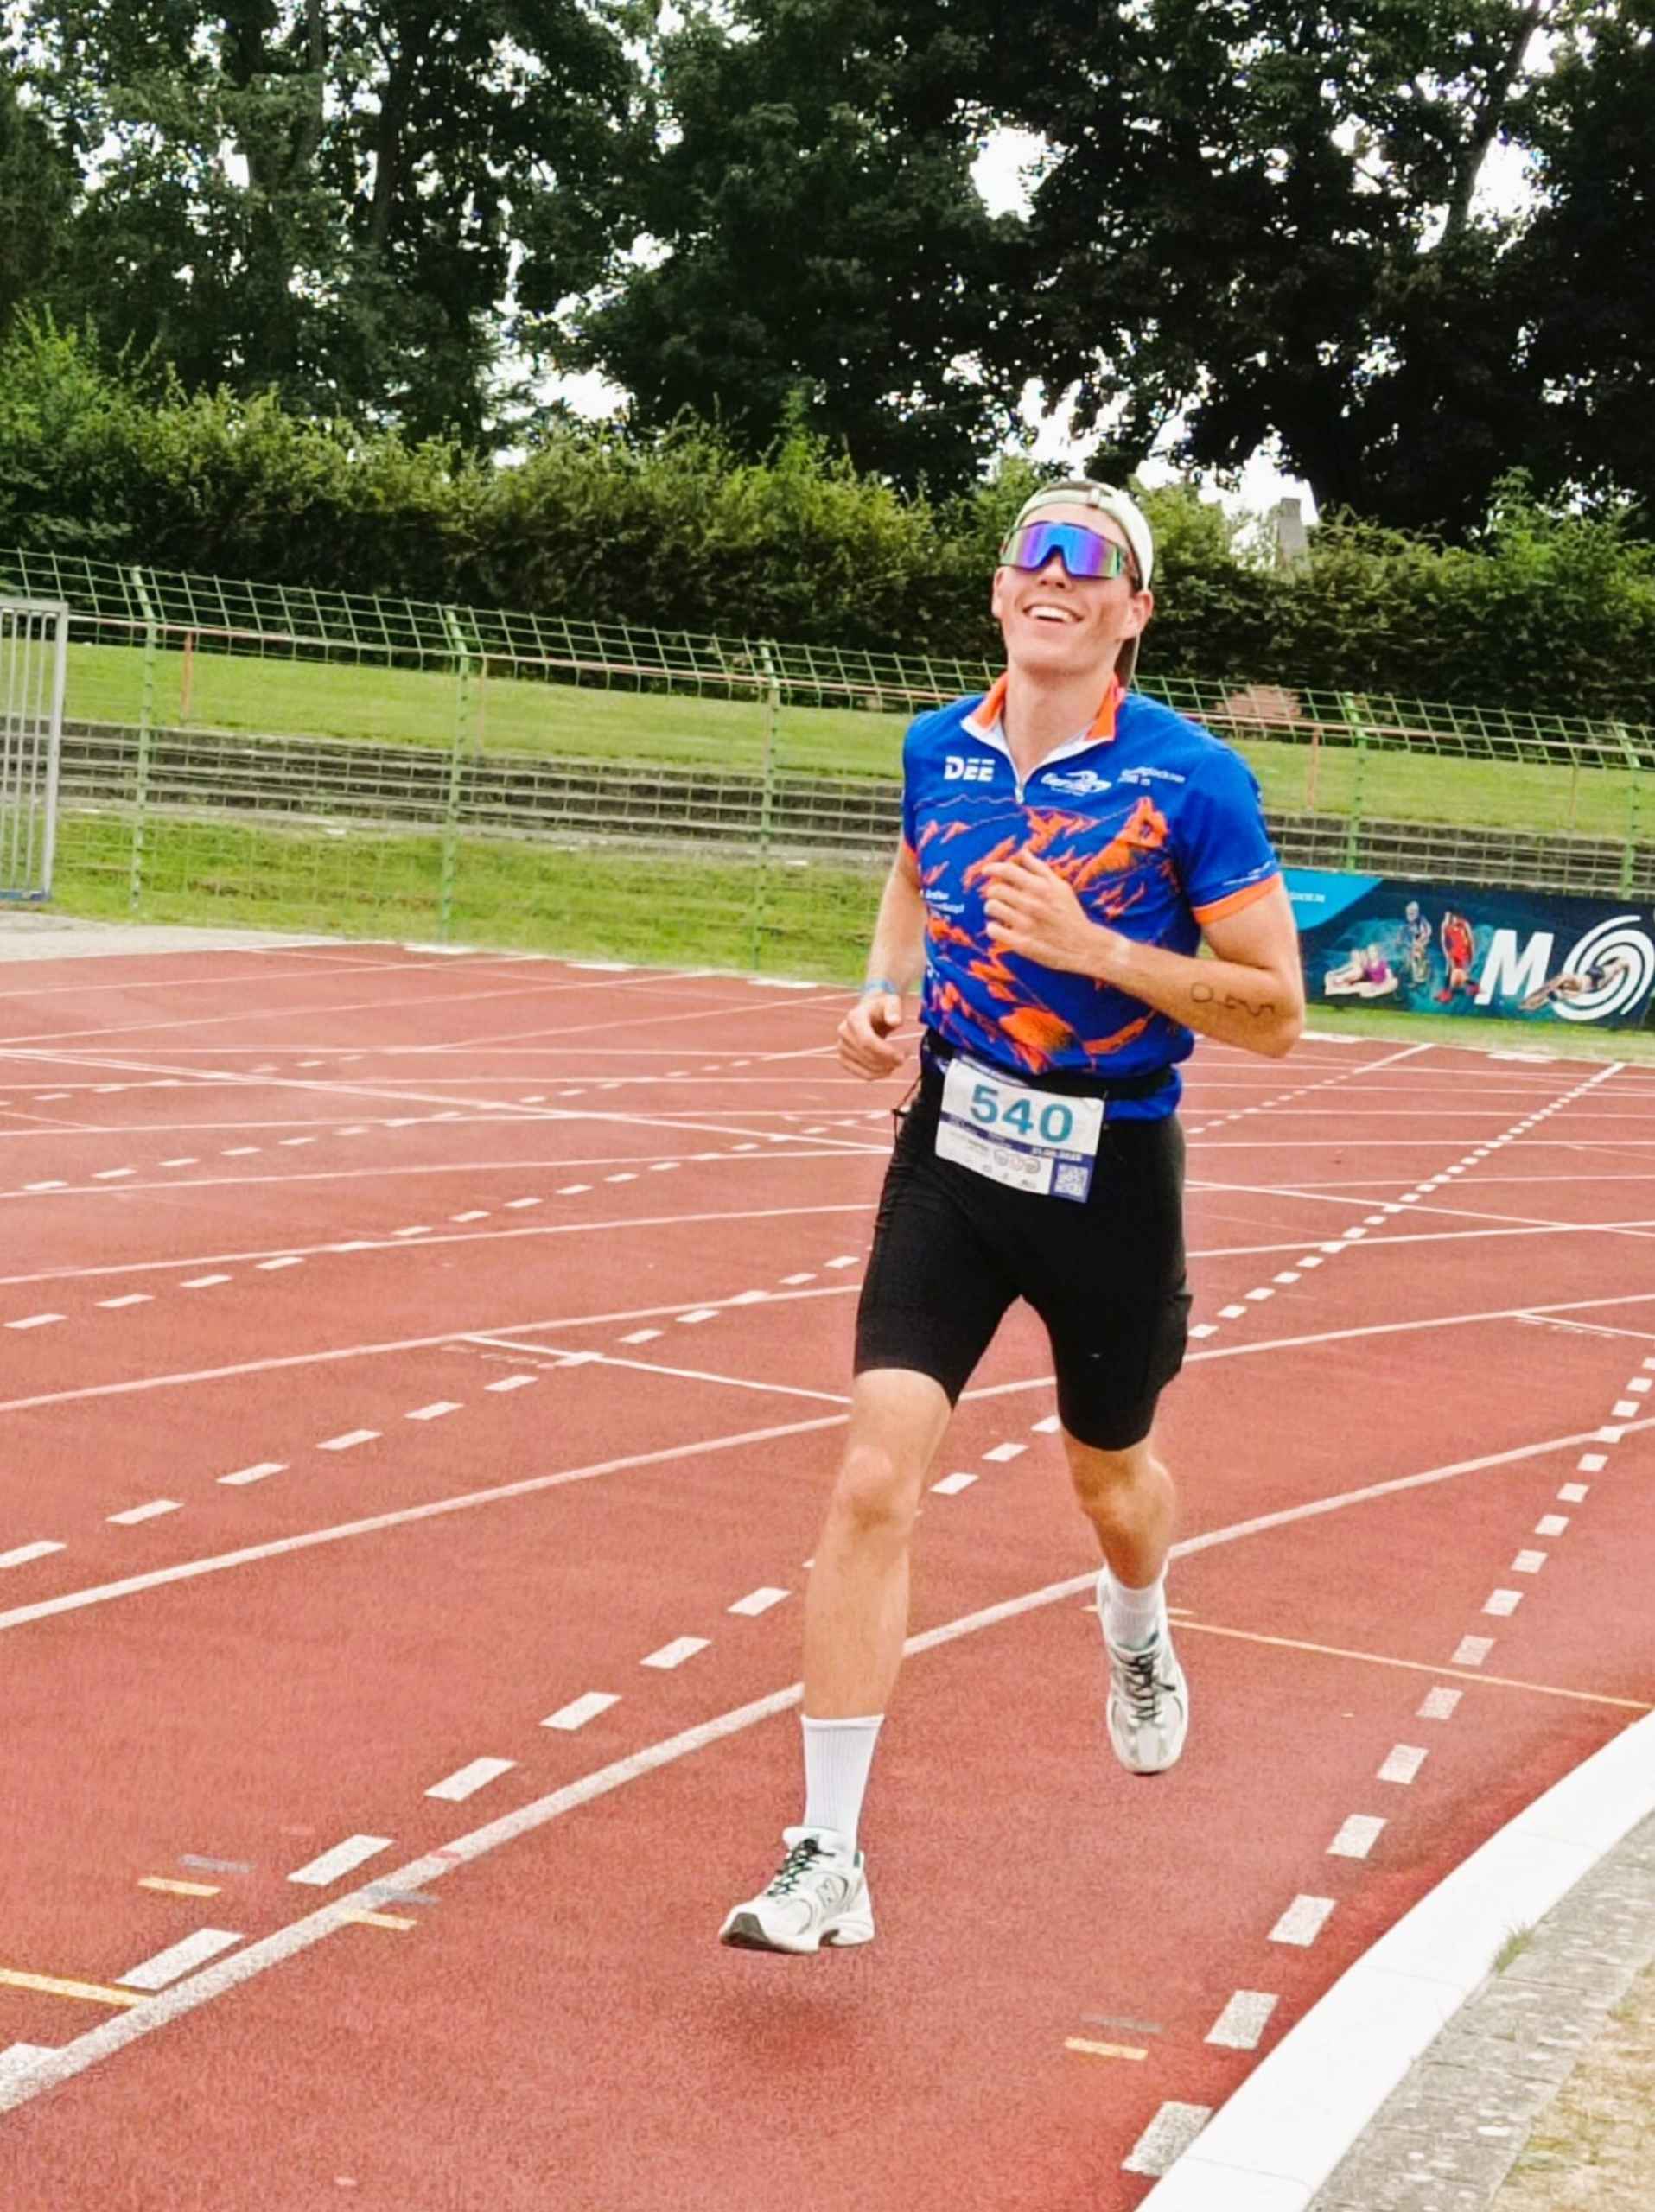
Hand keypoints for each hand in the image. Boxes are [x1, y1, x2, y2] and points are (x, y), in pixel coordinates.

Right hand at [837, 990, 905, 1079]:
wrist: (870, 1013)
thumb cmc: (883, 1008)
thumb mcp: (892, 1002)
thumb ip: (894, 1009)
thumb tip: (895, 1021)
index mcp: (854, 1017)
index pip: (867, 1041)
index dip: (885, 1052)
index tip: (903, 1056)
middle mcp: (844, 1032)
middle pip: (867, 1055)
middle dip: (888, 1061)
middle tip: (904, 1058)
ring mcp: (841, 1046)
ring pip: (865, 1067)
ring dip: (885, 1069)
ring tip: (898, 1061)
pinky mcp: (843, 1058)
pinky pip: (861, 1074)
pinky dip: (877, 1075)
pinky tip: (888, 1069)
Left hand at [983, 848, 1117, 977]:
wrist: (1084, 947)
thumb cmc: (1070, 914)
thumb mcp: (1061, 887)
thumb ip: (1040, 869)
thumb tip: (1023, 852)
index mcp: (1042, 888)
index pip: (1008, 871)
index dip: (993, 868)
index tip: (986, 870)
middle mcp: (1032, 904)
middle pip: (995, 889)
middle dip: (993, 891)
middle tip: (998, 896)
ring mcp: (1026, 925)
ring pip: (992, 907)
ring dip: (992, 908)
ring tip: (1000, 911)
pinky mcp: (1021, 943)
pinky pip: (993, 930)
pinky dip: (993, 928)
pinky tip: (1000, 928)